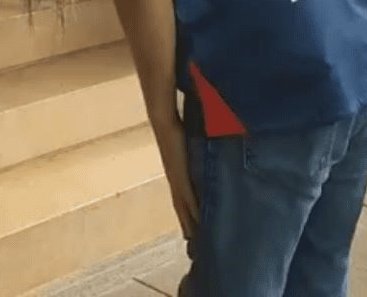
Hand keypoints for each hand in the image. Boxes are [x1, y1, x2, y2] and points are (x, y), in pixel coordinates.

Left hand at [152, 118, 199, 239]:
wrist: (163, 122)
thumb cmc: (175, 128)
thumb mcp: (187, 146)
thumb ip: (195, 153)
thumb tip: (204, 155)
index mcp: (176, 174)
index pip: (182, 200)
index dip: (187, 215)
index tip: (192, 231)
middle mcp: (175, 180)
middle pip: (181, 209)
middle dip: (187, 226)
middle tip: (193, 245)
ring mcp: (177, 179)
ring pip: (184, 208)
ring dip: (189, 224)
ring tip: (195, 240)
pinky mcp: (180, 176)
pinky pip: (189, 198)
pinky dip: (194, 212)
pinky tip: (200, 222)